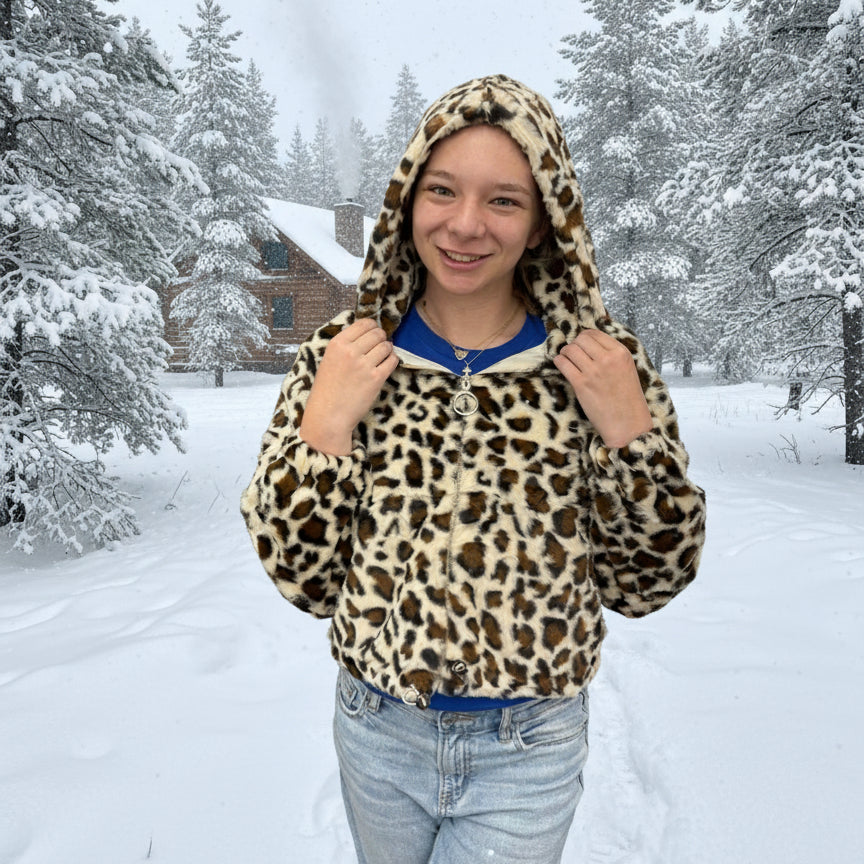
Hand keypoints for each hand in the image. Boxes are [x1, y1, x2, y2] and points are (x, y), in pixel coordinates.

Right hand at [299, 318, 398, 454]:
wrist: (328, 415)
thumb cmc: (327, 390)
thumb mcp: (329, 360)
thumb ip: (345, 346)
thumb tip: (365, 333)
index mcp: (337, 344)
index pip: (363, 323)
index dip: (373, 327)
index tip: (374, 333)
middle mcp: (350, 351)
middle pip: (377, 333)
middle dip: (381, 338)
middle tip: (379, 346)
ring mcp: (364, 365)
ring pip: (386, 346)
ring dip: (387, 350)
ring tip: (382, 357)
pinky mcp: (376, 378)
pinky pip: (392, 361)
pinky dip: (392, 361)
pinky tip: (386, 366)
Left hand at [553, 329, 653, 447]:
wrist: (627, 423)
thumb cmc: (628, 399)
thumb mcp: (627, 369)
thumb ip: (613, 355)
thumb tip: (592, 344)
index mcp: (621, 353)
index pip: (595, 333)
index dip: (584, 337)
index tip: (581, 344)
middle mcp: (607, 359)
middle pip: (580, 339)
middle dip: (574, 344)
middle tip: (573, 353)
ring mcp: (593, 371)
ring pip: (570, 349)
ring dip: (565, 353)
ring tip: (566, 359)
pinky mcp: (581, 384)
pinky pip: (562, 364)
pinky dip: (559, 362)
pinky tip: (561, 365)